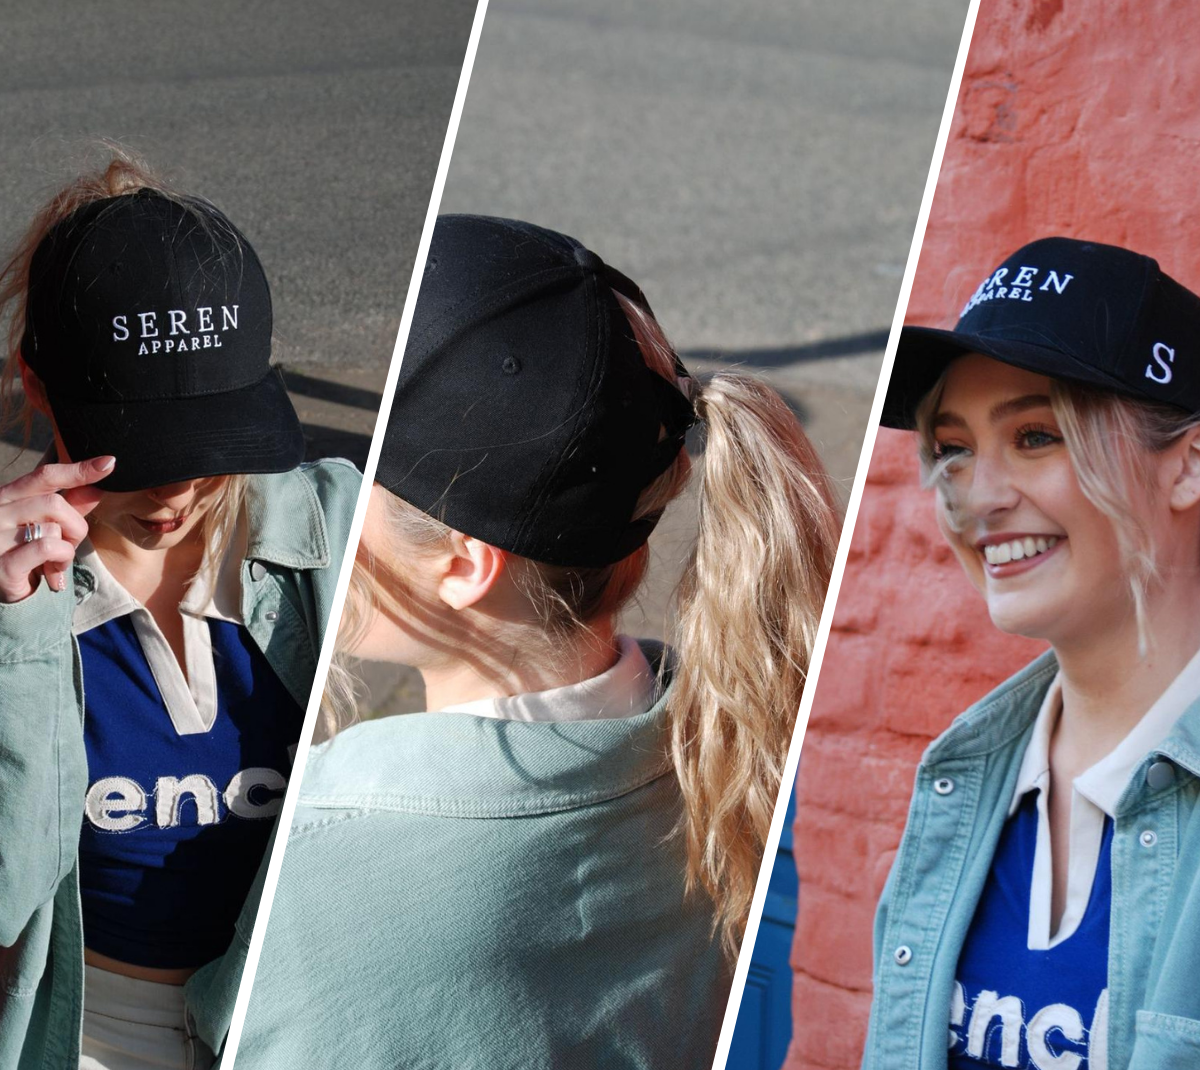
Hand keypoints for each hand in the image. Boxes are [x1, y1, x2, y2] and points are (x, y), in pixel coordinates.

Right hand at [0, 457, 113, 602]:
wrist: (5, 597)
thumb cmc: (27, 556)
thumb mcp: (50, 527)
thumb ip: (72, 507)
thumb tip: (97, 487)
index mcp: (7, 497)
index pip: (44, 475)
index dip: (78, 470)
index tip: (109, 463)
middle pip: (55, 503)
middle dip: (75, 526)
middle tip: (70, 545)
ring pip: (53, 527)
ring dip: (67, 548)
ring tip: (57, 563)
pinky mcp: (2, 565)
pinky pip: (47, 548)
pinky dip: (61, 559)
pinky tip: (54, 574)